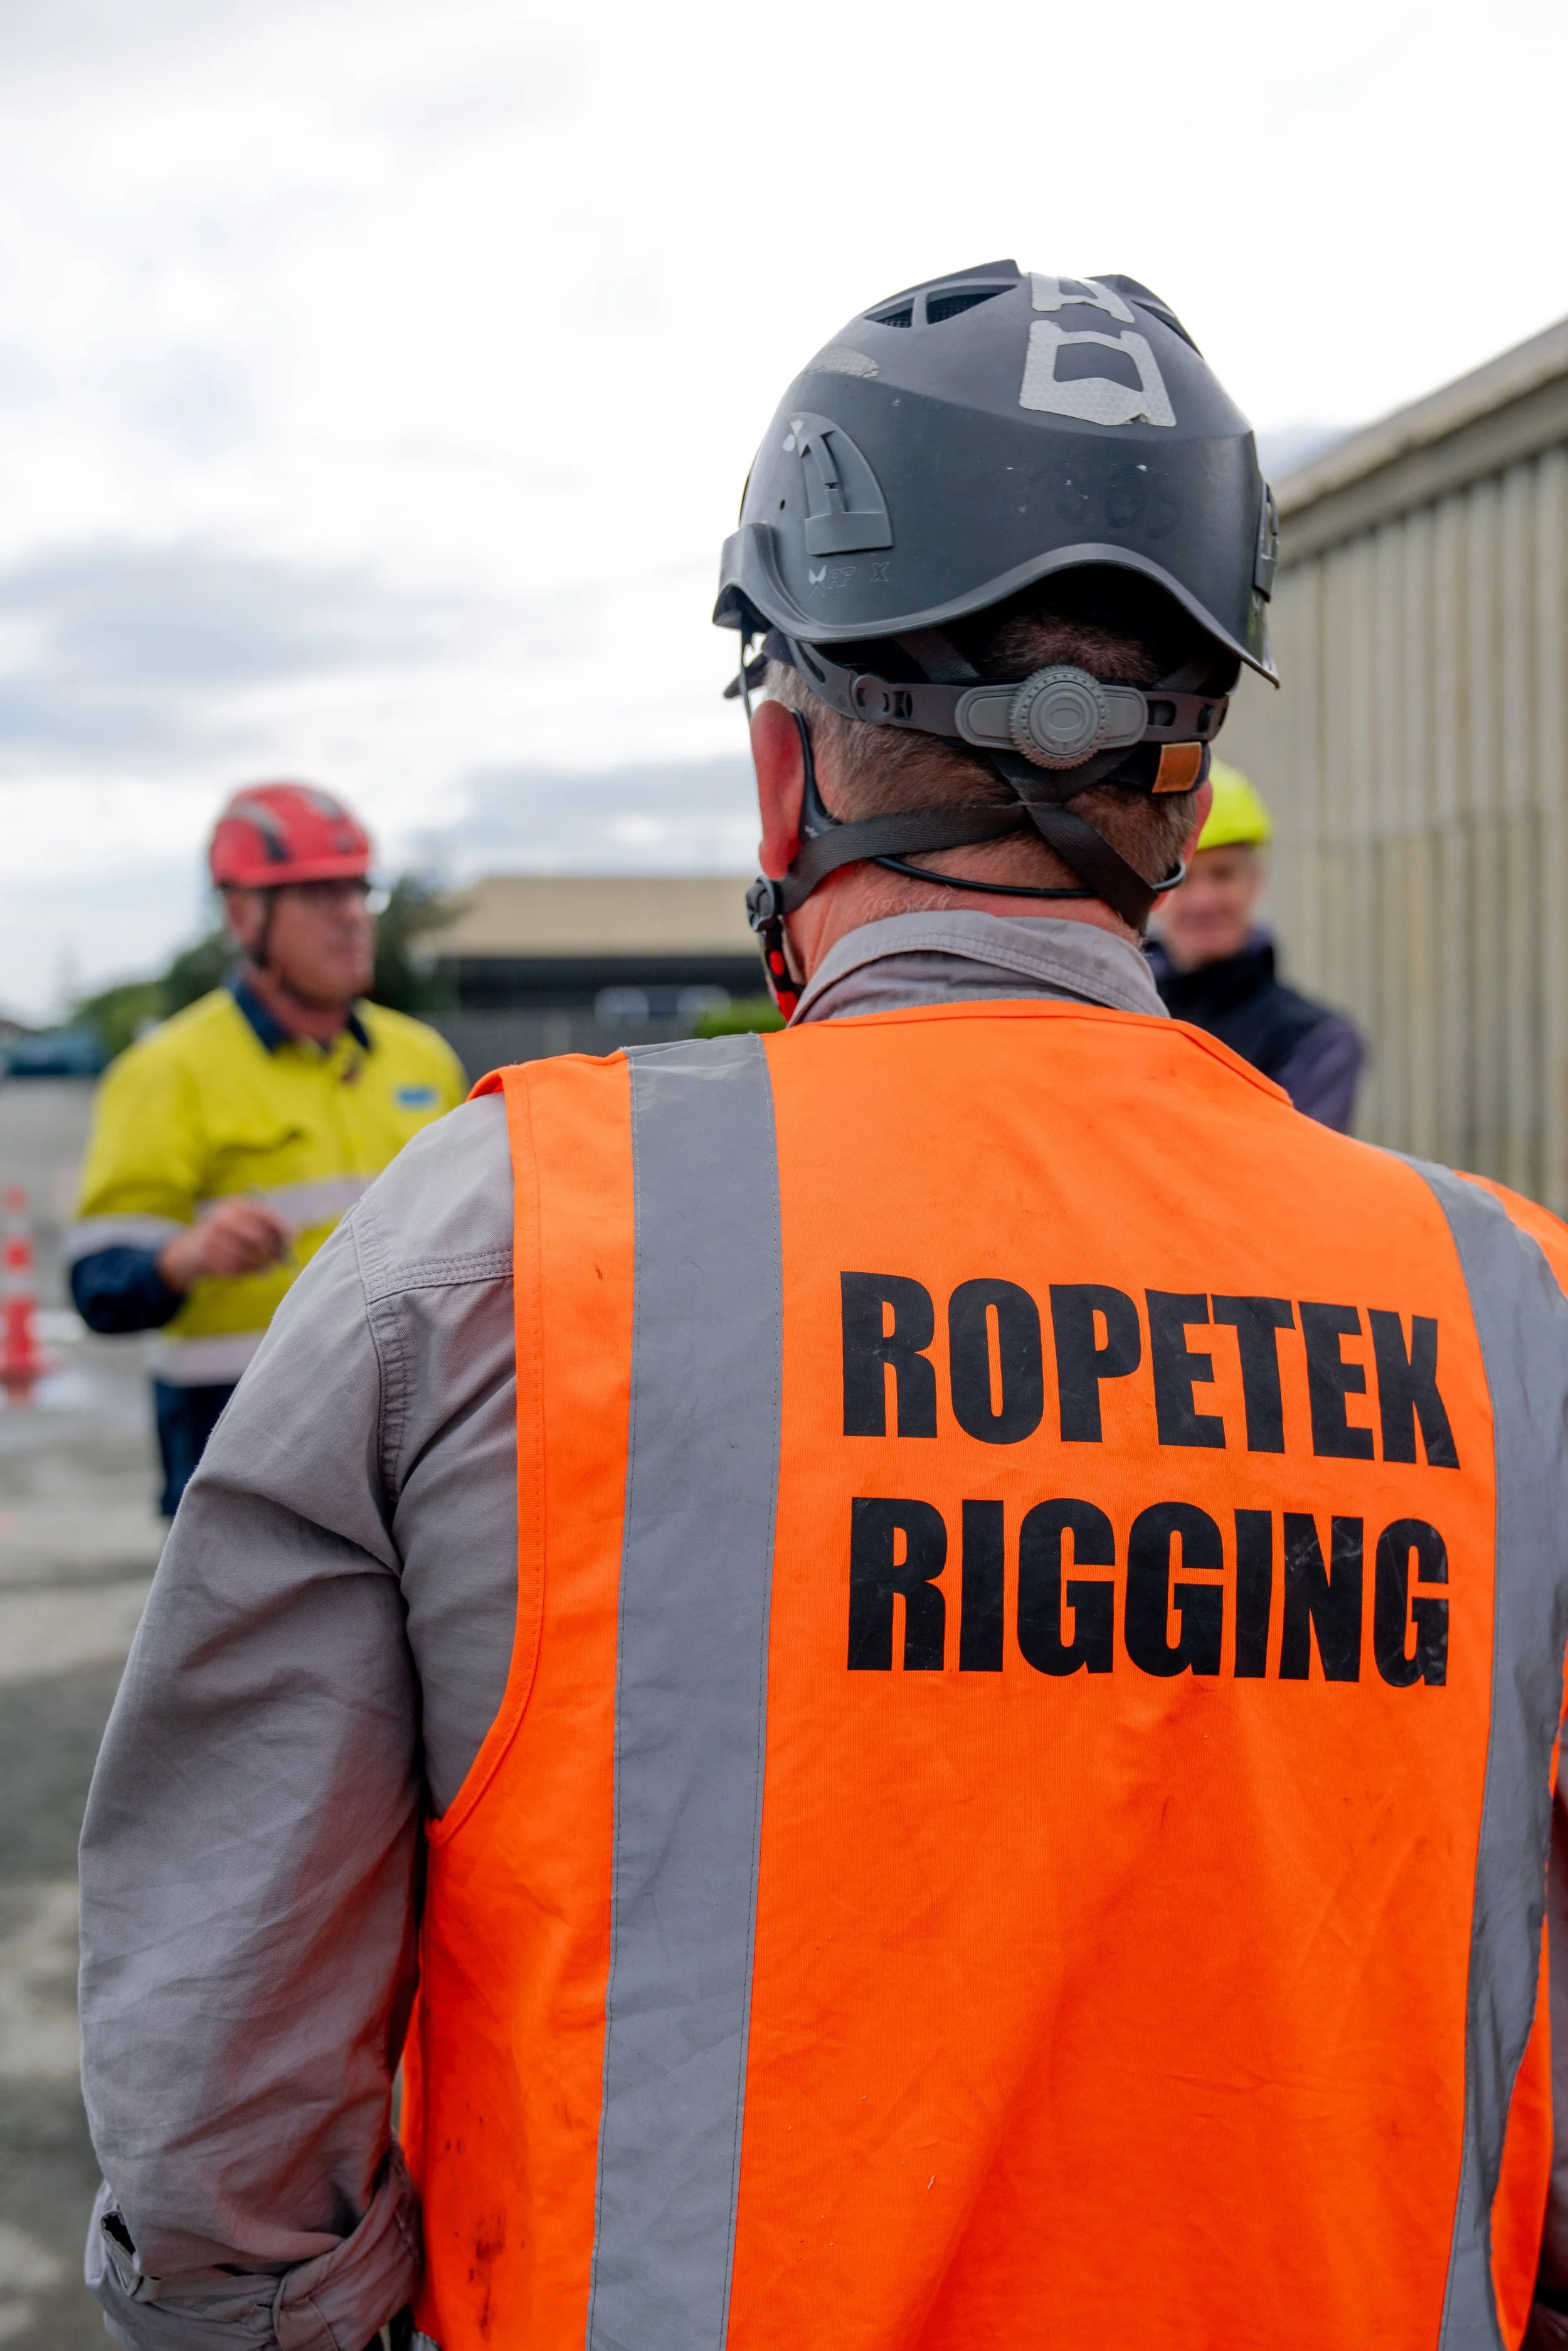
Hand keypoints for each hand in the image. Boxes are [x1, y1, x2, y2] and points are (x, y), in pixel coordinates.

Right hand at [157, 1199, 293, 1291]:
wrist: (189, 1251)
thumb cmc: (227, 1238)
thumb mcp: (242, 1226)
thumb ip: (265, 1230)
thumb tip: (290, 1242)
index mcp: (234, 1205)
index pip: (263, 1213)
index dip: (281, 1226)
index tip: (294, 1239)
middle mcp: (222, 1217)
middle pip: (256, 1235)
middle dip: (273, 1249)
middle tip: (282, 1259)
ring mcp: (212, 1236)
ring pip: (246, 1254)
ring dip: (261, 1264)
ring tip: (267, 1269)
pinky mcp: (206, 1256)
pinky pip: (235, 1267)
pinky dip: (246, 1272)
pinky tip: (249, 1271)